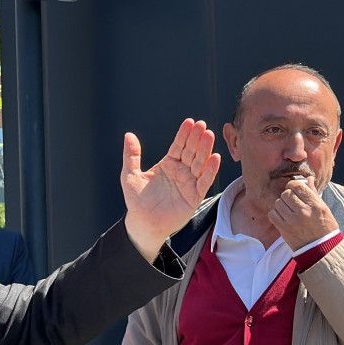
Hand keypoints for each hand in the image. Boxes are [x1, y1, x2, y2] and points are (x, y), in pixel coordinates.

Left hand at [121, 119, 221, 261]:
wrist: (142, 222)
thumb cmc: (137, 200)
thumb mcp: (130, 175)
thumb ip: (131, 155)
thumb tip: (129, 135)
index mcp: (168, 164)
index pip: (178, 146)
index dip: (184, 134)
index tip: (189, 122)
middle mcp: (181, 171)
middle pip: (191, 152)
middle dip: (197, 138)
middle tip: (202, 125)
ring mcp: (189, 183)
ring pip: (199, 163)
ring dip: (205, 150)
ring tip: (209, 135)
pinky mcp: (194, 196)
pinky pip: (204, 181)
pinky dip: (210, 170)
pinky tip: (215, 158)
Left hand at [268, 179, 337, 249]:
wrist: (321, 248)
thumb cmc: (324, 227)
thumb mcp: (323, 208)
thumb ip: (313, 193)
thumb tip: (308, 179)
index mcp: (315, 205)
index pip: (298, 186)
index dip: (293, 185)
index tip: (293, 188)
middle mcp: (303, 211)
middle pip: (286, 194)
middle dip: (287, 195)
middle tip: (291, 201)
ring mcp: (292, 220)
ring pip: (278, 203)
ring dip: (281, 204)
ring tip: (288, 210)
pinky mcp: (283, 229)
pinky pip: (272, 214)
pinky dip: (275, 213)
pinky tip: (282, 216)